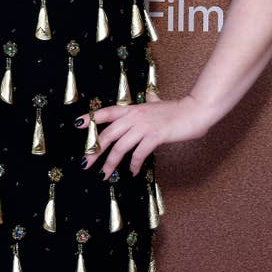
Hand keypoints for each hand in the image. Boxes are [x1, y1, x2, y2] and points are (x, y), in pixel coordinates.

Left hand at [74, 93, 212, 177]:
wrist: (194, 111)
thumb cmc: (177, 109)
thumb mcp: (158, 103)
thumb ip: (151, 101)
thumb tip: (151, 96)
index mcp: (132, 109)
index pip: (106, 112)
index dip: (91, 118)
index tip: (77, 125)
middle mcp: (134, 116)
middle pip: (107, 134)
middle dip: (94, 150)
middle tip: (85, 163)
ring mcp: (144, 126)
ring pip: (120, 147)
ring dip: (111, 163)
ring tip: (105, 175)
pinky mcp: (155, 136)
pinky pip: (138, 153)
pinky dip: (133, 164)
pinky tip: (132, 172)